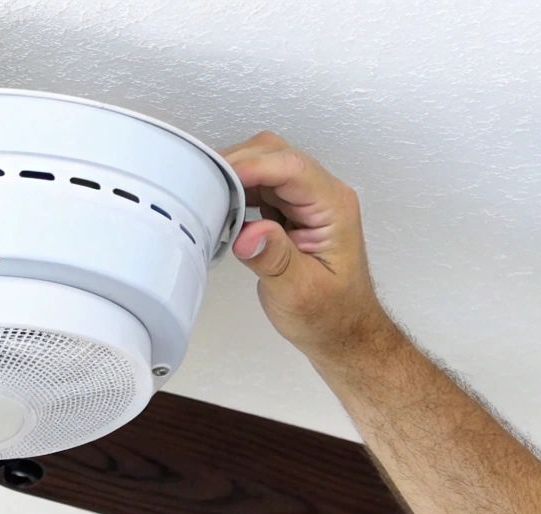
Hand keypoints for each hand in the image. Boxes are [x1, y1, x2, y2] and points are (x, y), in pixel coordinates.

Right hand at [224, 132, 394, 360]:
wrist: (340, 332)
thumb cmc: (330, 315)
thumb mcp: (300, 293)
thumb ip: (275, 260)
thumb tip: (249, 234)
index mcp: (333, 207)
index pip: (291, 168)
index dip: (250, 167)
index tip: (215, 177)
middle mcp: (321, 196)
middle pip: (275, 155)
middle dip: (236, 164)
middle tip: (200, 184)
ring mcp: (305, 201)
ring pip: (264, 165)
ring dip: (233, 176)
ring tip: (204, 196)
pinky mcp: (289, 211)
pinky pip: (259, 186)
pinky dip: (236, 190)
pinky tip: (219, 208)